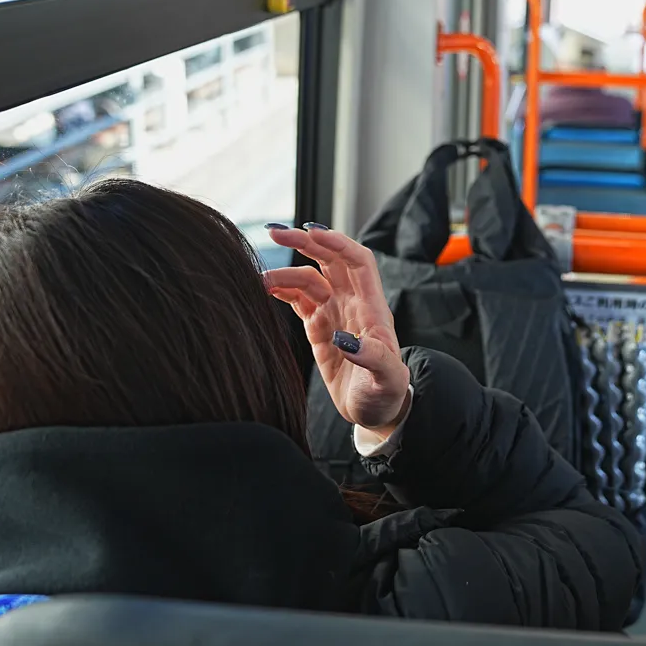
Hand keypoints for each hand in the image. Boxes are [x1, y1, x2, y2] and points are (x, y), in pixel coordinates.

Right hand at [264, 225, 410, 435]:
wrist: (376, 412)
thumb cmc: (386, 395)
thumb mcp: (385, 379)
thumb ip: (372, 358)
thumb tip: (347, 340)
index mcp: (372, 308)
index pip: (357, 262)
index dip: (337, 243)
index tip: (312, 233)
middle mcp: (353, 304)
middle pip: (329, 260)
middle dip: (305, 242)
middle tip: (275, 232)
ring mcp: (334, 313)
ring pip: (308, 279)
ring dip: (286, 273)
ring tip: (260, 279)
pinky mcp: (318, 328)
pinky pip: (299, 299)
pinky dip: (282, 290)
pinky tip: (265, 287)